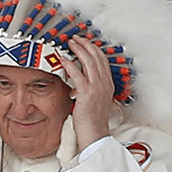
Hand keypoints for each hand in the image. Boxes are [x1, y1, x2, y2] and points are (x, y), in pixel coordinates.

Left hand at [60, 36, 113, 151]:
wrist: (95, 133)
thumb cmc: (93, 119)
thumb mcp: (95, 99)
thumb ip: (90, 87)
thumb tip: (79, 79)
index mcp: (107, 84)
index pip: (102, 60)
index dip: (93, 49)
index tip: (84, 42)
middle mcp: (104, 83)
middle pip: (96, 57)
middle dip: (85, 45)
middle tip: (76, 39)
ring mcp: (96, 88)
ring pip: (88, 62)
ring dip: (78, 50)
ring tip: (70, 44)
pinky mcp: (86, 93)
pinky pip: (77, 74)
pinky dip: (70, 64)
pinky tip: (63, 59)